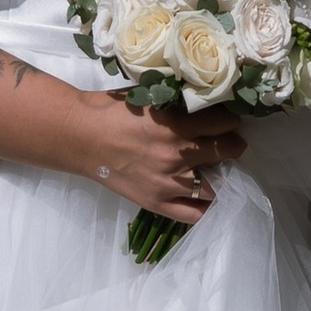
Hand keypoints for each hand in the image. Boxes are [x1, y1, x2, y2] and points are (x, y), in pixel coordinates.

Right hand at [77, 92, 242, 223]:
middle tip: (228, 141)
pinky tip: (210, 198)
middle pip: (226, 151)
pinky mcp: (156, 202)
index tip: (229, 120)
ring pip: (214, 184)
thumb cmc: (112, 109)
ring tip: (216, 167)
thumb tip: (204, 101)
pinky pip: (193, 214)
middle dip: (231, 143)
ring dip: (220, 173)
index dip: (230, 120)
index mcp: (176, 124)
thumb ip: (177, 103)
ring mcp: (168, 182)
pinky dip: (206, 207)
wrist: (79, 135)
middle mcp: (177, 155)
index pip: (224, 123)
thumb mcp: (149, 97)